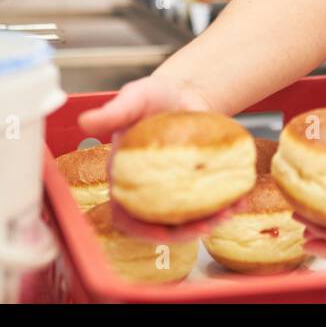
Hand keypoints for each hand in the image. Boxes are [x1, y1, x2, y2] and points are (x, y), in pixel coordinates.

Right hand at [78, 75, 222, 242]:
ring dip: (210, 222)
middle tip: (209, 224)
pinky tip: (240, 198)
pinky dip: (226, 205)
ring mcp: (175, 192)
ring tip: (230, 210)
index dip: (141, 231)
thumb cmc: (154, 97)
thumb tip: (85, 121)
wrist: (186, 92)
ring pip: (189, 221)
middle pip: (162, 227)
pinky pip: (210, 205)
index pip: (126, 216)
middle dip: (185, 233)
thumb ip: (113, 111)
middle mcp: (149, 192)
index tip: (162, 234)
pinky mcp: (197, 188)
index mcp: (126, 178)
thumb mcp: (135, 99)